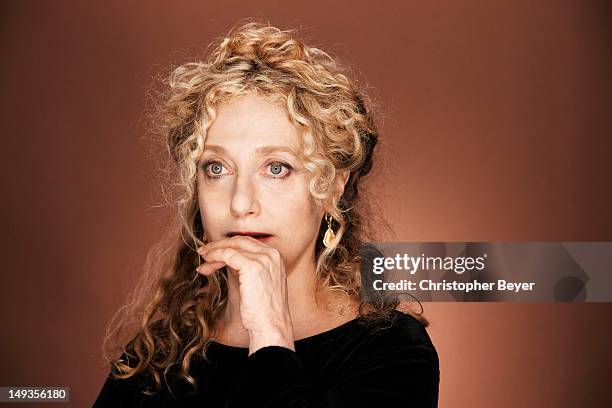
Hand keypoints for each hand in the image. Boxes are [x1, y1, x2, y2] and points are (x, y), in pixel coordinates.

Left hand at [196, 236, 294, 354]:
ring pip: (232, 246)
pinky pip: (227, 255)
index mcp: (277, 256)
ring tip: (203, 260)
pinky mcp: (253, 267)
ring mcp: (264, 259)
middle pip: (240, 241)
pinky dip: (214, 256)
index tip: (214, 251)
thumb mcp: (258, 282)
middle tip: (204, 252)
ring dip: (214, 251)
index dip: (229, 245)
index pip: (248, 243)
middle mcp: (272, 254)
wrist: (271, 325)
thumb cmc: (263, 310)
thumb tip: (225, 259)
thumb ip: (246, 267)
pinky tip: (207, 264)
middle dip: (219, 245)